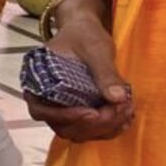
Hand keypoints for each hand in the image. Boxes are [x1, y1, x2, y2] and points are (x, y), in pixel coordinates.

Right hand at [27, 0, 133, 142]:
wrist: (85, 32)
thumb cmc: (83, 35)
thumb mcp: (95, 48)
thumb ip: (105, 72)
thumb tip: (118, 97)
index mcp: (38, 83)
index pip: (41, 111)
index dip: (64, 117)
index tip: (92, 113)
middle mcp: (47, 102)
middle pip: (64, 127)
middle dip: (94, 124)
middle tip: (119, 107)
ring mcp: (64, 110)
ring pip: (79, 133)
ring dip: (105, 128)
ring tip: (127, 108)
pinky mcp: (80, 113)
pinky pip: (92, 130)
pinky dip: (111, 128)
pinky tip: (127, 115)